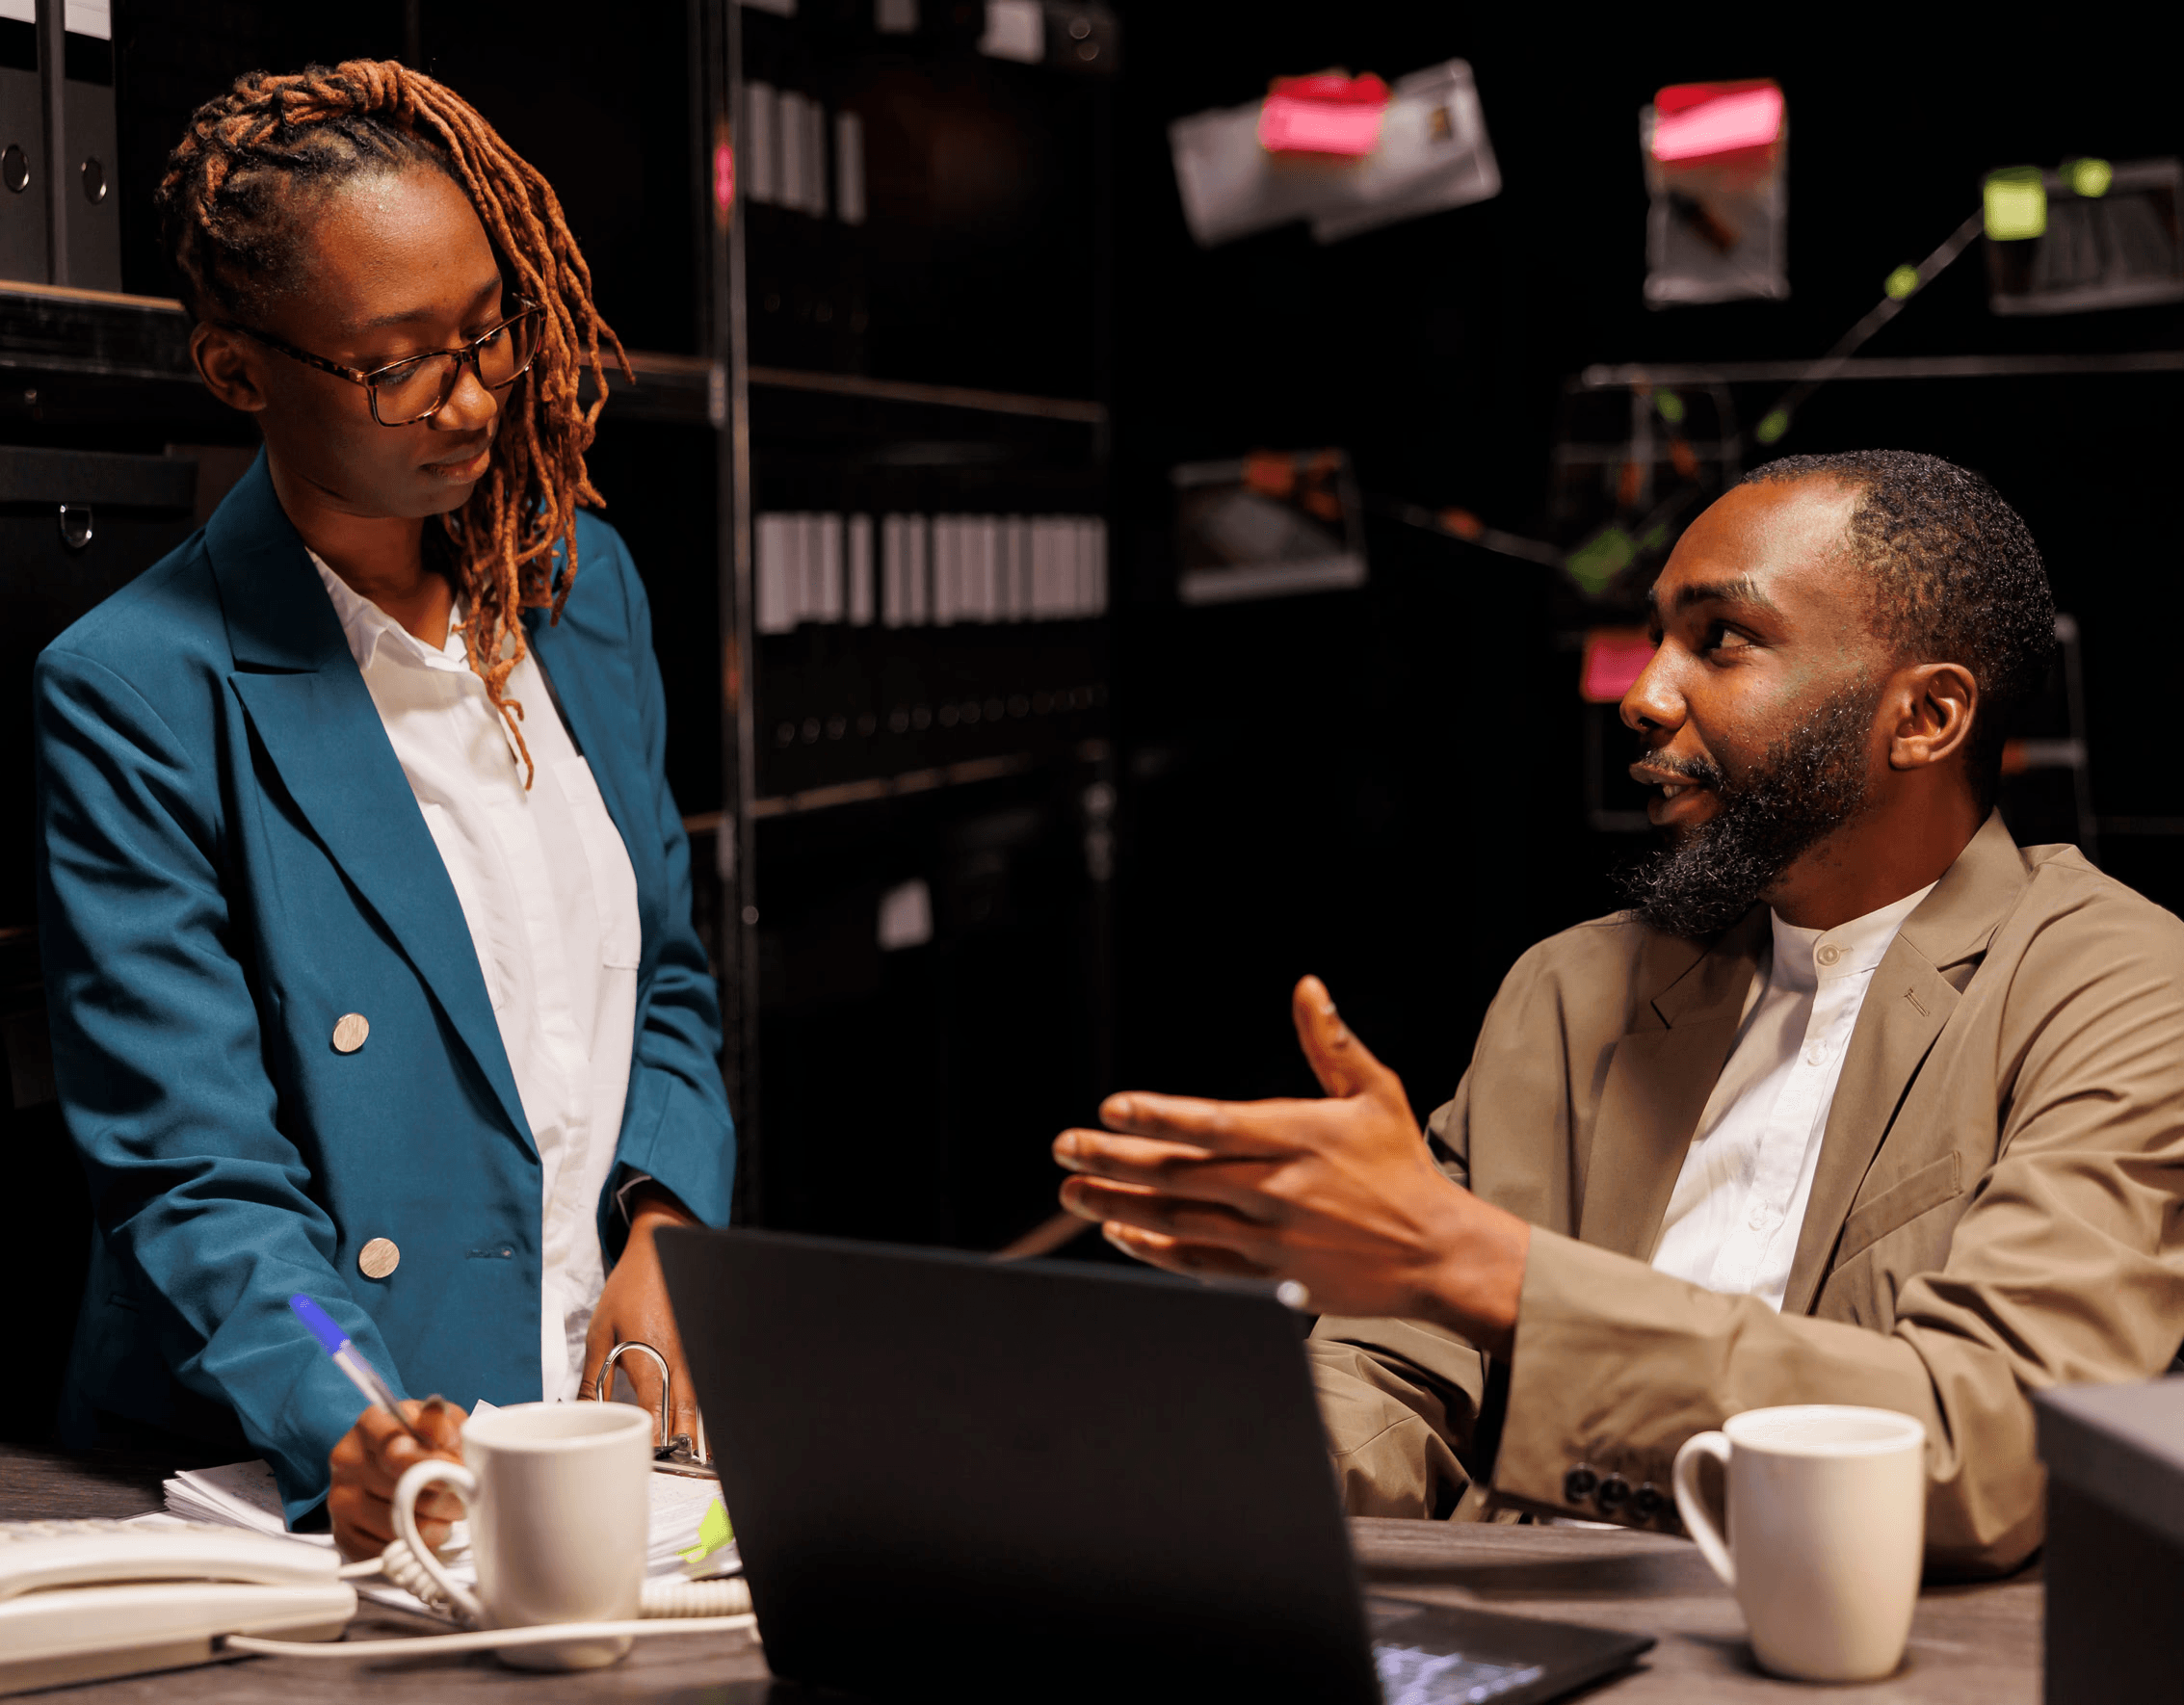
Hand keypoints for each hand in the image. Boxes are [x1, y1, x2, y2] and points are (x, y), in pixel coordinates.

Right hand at [327, 1397, 466, 1561]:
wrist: (395, 1462)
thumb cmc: (423, 1439)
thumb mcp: (440, 1420)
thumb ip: (443, 1424)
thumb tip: (438, 1428)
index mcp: (370, 1424)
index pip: (400, 1456)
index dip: (438, 1467)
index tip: (461, 1471)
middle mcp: (347, 1460)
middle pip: (404, 1494)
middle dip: (447, 1499)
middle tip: (465, 1494)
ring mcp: (340, 1500)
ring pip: (399, 1528)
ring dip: (437, 1527)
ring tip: (447, 1512)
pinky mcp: (342, 1534)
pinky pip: (387, 1552)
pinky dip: (415, 1548)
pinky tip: (426, 1530)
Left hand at [580, 1183, 701, 1445]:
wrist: (661, 1249)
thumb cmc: (629, 1288)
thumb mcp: (600, 1331)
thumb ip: (594, 1376)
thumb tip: (582, 1412)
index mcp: (649, 1356)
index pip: (654, 1409)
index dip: (653, 1439)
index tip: (650, 1462)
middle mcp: (678, 1358)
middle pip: (686, 1411)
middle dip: (685, 1444)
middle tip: (684, 1473)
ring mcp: (695, 1351)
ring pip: (703, 1399)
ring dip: (703, 1430)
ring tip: (705, 1462)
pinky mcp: (701, 1345)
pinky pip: (707, 1383)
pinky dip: (710, 1407)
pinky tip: (712, 1425)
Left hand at [1052, 976, 1529, 1355]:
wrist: (1437, 1252)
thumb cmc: (1401, 1166)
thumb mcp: (1376, 1093)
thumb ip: (1332, 1043)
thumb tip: (1308, 987)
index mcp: (1298, 1137)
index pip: (1213, 1124)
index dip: (1158, 1116)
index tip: (1111, 1107)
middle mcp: (1277, 1188)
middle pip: (1179, 1172)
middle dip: (1113, 1158)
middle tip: (1064, 1146)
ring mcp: (1270, 1237)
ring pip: (1177, 1218)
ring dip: (1117, 1203)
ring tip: (1072, 1189)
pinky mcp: (1269, 1277)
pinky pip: (1197, 1262)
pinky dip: (1152, 1249)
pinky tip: (1118, 1231)